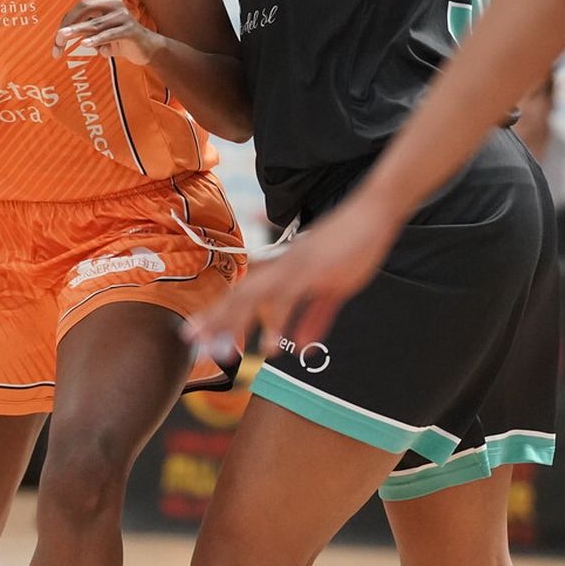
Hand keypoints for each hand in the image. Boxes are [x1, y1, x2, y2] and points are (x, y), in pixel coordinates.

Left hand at [52, 0, 160, 70]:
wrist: (146, 49)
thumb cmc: (119, 40)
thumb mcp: (99, 34)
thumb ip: (84, 30)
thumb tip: (62, 35)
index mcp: (104, 1)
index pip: (79, 8)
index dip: (65, 22)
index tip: (56, 41)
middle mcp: (113, 4)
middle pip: (85, 8)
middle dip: (69, 24)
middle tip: (58, 39)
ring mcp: (123, 16)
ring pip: (95, 23)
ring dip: (78, 31)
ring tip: (64, 38)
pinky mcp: (130, 30)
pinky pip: (110, 34)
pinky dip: (96, 39)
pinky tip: (85, 44)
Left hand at [185, 193, 396, 364]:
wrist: (373, 213)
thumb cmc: (354, 245)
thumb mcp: (335, 290)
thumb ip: (316, 317)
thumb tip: (302, 345)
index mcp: (285, 269)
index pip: (245, 292)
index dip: (221, 312)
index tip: (199, 332)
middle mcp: (284, 268)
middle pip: (242, 295)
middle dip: (216, 320)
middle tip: (191, 341)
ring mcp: (297, 269)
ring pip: (257, 298)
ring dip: (236, 323)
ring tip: (221, 351)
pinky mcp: (315, 273)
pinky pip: (290, 300)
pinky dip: (278, 323)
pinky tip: (270, 348)